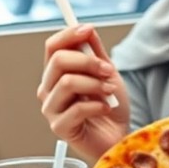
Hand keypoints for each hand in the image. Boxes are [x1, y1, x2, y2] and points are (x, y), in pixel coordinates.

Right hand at [37, 25, 129, 167]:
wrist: (119, 138)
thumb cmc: (110, 109)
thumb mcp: (108, 75)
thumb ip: (96, 53)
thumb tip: (87, 29)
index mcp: (57, 74)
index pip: (52, 47)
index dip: (69, 35)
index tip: (88, 30)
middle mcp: (48, 90)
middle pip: (59, 61)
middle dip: (89, 62)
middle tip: (109, 71)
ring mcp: (51, 109)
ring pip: (67, 83)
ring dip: (96, 84)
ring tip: (109, 93)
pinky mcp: (59, 128)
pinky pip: (76, 108)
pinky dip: (98, 105)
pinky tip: (106, 109)